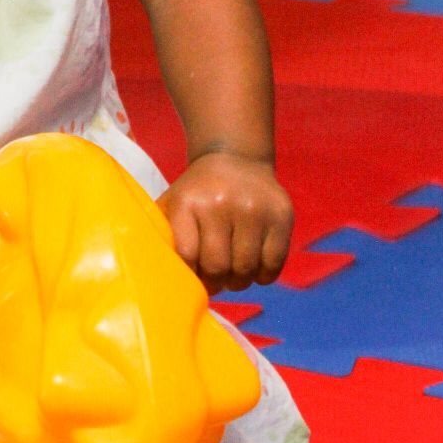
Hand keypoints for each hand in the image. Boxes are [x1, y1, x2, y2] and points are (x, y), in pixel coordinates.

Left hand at [158, 152, 292, 292]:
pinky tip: (254, 268)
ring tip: (233, 276)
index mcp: (187, 202)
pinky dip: (263, 275)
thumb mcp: (173, 204)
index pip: (187, 255)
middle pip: (218, 266)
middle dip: (215, 283)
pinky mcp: (281, 215)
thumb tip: (161, 276)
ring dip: (239, 282)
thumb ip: (165, 235)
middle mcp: (221, 203)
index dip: (190, 275)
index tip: (193, 278)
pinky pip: (273, 263)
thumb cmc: (198, 192)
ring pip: (247, 269)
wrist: (235, 159)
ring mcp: (254, 208)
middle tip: (215, 282)